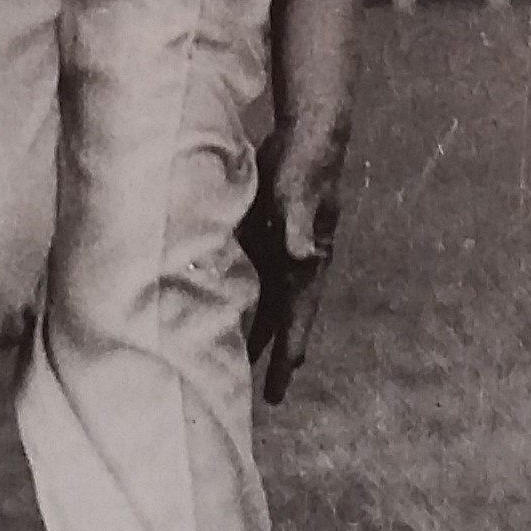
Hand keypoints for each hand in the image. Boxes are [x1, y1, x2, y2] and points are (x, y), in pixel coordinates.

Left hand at [240, 130, 345, 405]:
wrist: (309, 134)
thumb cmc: (307, 166)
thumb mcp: (301, 195)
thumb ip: (300, 223)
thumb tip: (303, 253)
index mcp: (308, 265)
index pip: (297, 321)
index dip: (287, 358)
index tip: (278, 392)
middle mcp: (296, 265)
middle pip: (281, 320)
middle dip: (272, 356)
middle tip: (264, 397)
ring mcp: (279, 251)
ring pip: (264, 301)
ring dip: (254, 329)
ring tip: (240, 363)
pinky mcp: (263, 234)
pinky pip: (250, 274)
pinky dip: (238, 296)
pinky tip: (221, 309)